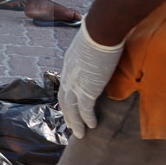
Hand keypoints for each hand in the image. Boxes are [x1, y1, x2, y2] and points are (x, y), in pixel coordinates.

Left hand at [59, 17, 124, 138]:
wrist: (102, 30)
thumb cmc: (100, 30)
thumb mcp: (90, 42)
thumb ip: (92, 51)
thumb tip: (101, 49)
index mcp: (69, 63)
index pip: (65, 84)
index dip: (66, 97)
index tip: (69, 107)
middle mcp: (68, 74)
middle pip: (64, 99)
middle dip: (67, 114)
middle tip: (71, 126)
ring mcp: (77, 81)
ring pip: (72, 108)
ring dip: (76, 122)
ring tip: (79, 134)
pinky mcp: (88, 87)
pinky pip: (86, 109)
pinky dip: (87, 119)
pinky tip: (92, 126)